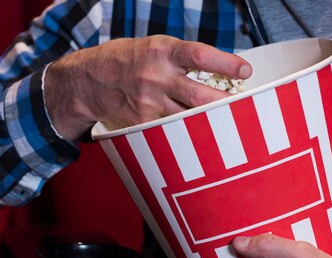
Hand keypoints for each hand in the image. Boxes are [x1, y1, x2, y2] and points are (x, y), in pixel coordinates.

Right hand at [44, 35, 251, 139]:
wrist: (86, 81)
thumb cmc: (125, 60)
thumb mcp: (152, 47)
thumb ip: (180, 58)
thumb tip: (217, 73)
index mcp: (161, 51)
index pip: (200, 56)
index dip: (226, 64)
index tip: (245, 71)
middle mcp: (156, 77)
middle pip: (199, 95)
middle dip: (224, 104)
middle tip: (242, 107)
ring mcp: (148, 103)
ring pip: (187, 117)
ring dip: (208, 121)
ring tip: (225, 123)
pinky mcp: (142, 122)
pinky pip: (170, 130)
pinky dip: (185, 132)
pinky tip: (196, 135)